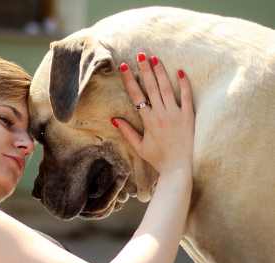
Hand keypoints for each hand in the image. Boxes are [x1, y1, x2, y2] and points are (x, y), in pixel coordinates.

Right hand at [113, 53, 194, 174]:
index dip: (129, 80)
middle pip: (151, 87)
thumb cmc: (158, 158)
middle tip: (140, 54)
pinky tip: (180, 71)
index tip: (124, 66)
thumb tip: (114, 118)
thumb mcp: (139, 147)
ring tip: (155, 58)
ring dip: (160, 72)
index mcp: (148, 121)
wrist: (179, 168)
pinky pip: (187, 97)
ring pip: (167, 88)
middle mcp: (161, 114)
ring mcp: (176, 114)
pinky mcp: (189, 116)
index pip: (136, 96)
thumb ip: (127, 132)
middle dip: (145, 69)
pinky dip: (184, 84)